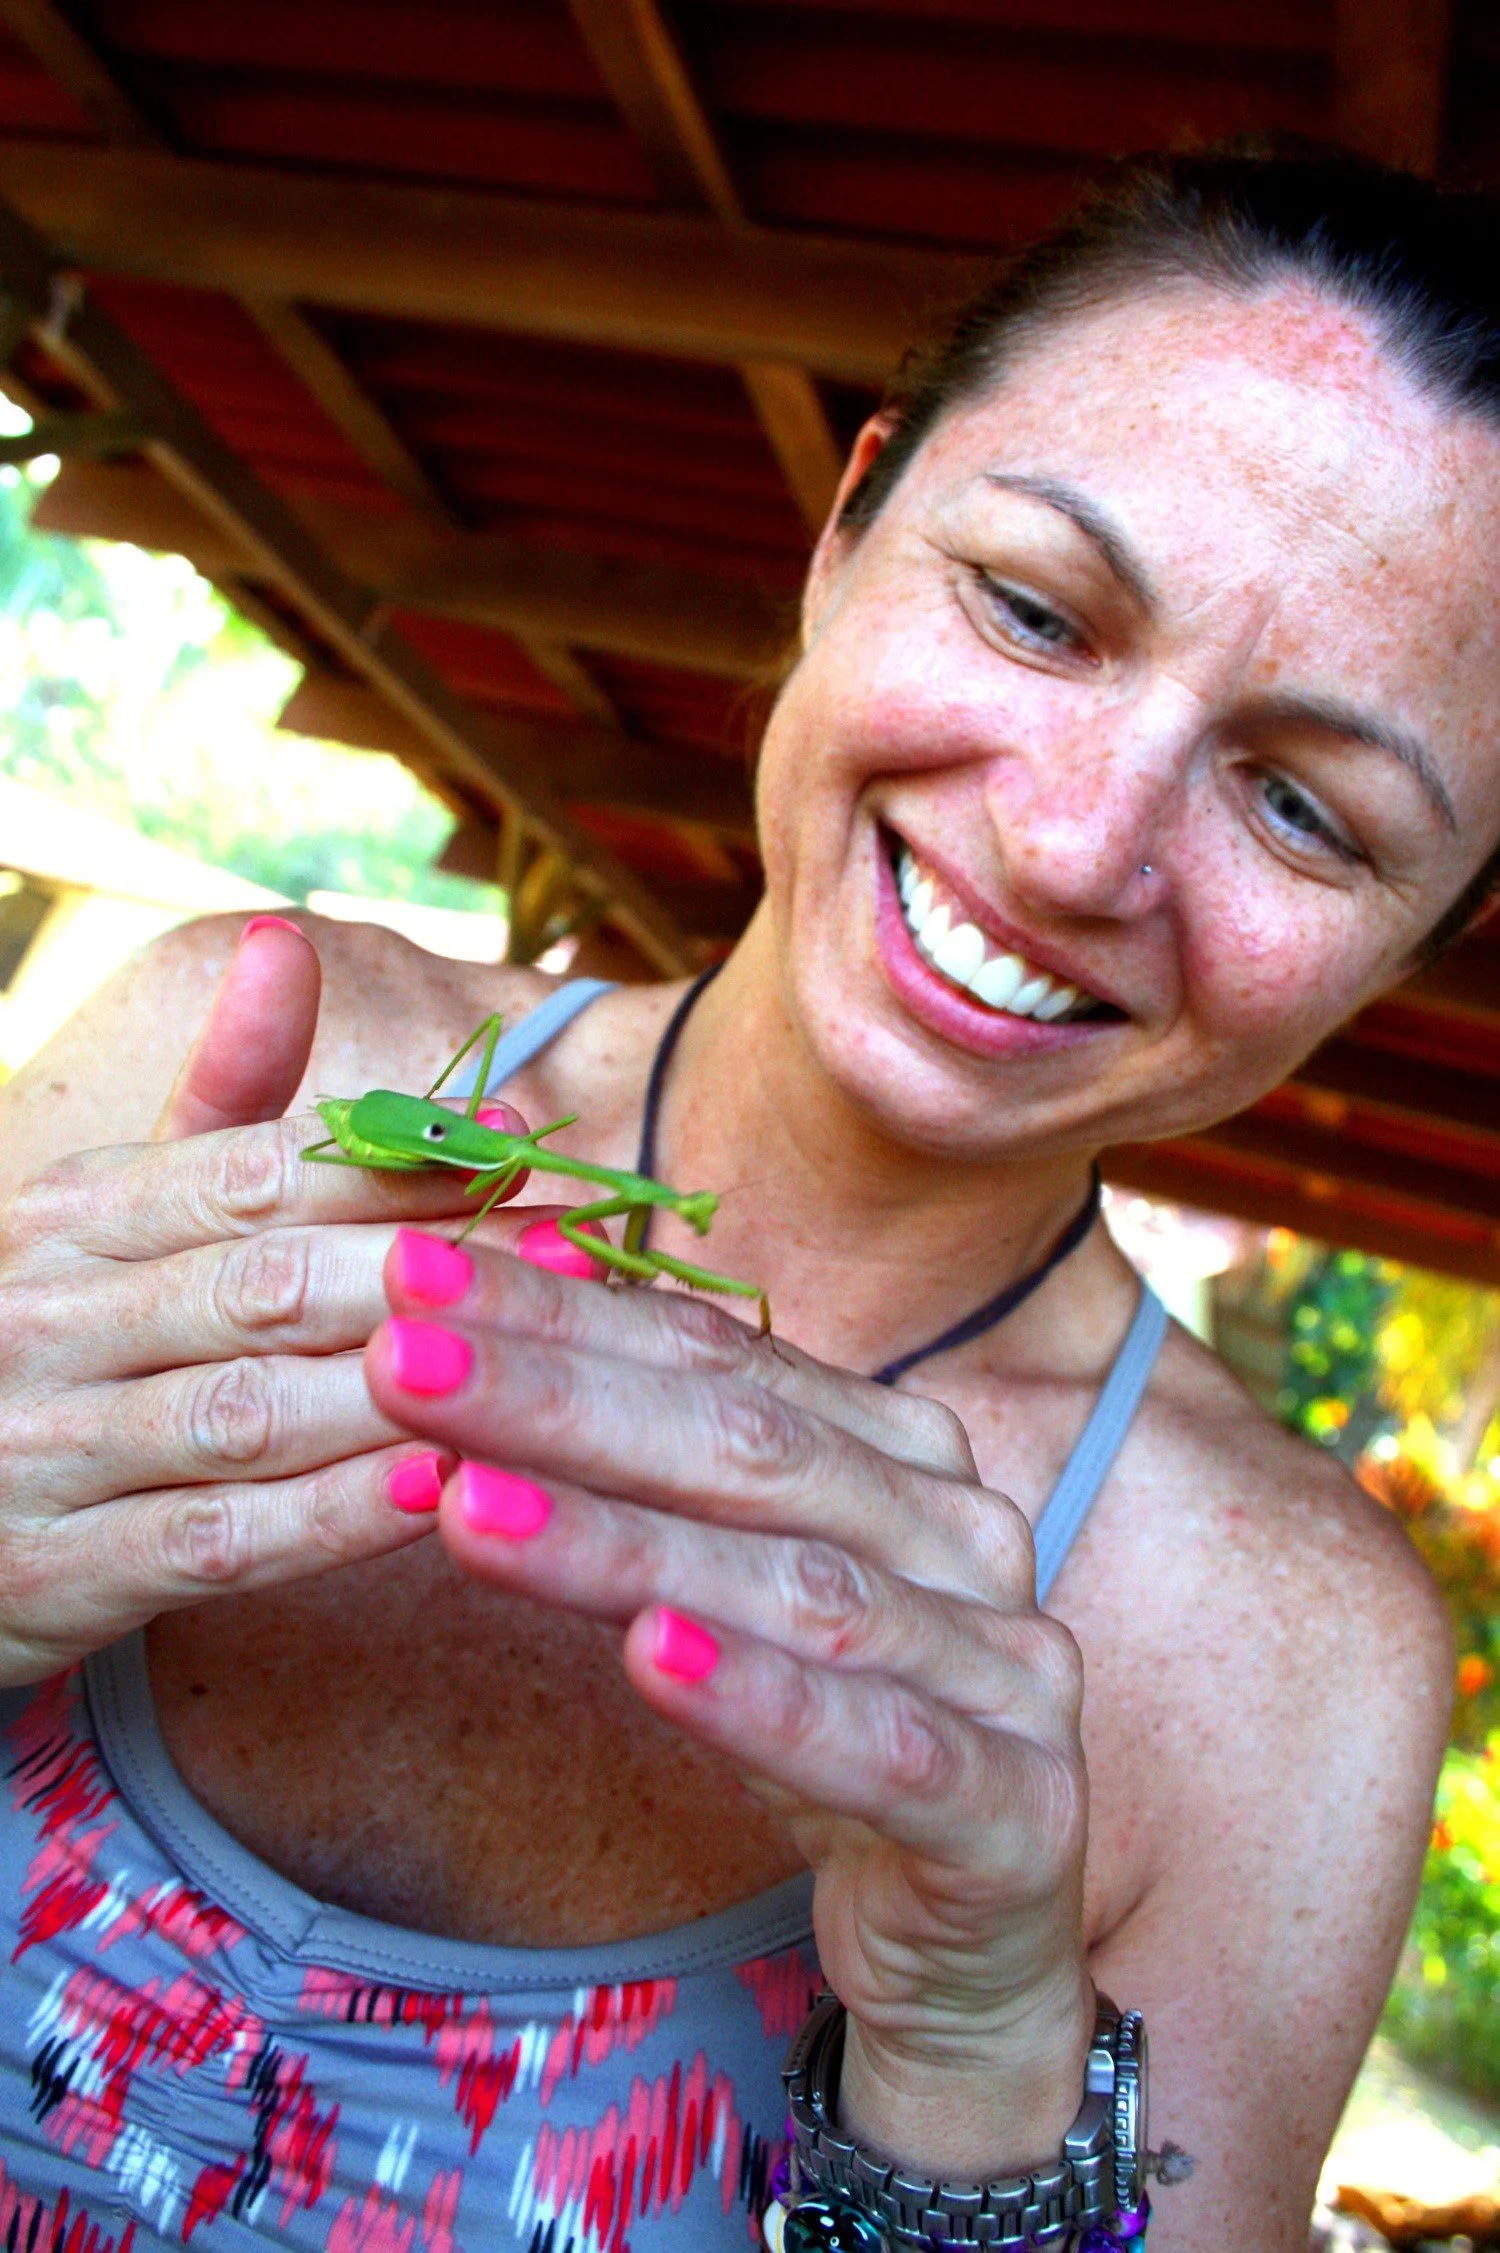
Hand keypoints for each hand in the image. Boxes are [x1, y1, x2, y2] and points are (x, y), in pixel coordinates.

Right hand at [0, 920, 526, 1684]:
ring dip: (404, 1387)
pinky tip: (439, 1488)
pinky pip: (220, 1540)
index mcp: (71, 1215)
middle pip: (267, 1285)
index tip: (518, 1139)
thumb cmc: (75, 1337)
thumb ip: (221, 1093)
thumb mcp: (122, 1209)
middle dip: (430, 1264)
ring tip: (540, 1362)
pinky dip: (331, 1515)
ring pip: (253, 1412)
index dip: (395, 1159)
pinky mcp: (65, 1574)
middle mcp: (49, 1320)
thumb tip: (289, 941)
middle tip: (573, 1249)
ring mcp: (48, 1452)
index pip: (251, 1174)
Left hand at [366, 1232, 1095, 2178]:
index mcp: (901, 1456)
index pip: (716, 1359)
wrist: (979, 1940)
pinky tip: (646, 1658)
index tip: (408, 1280)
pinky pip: (876, 1745)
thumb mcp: (729, 1598)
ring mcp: (1005, 1668)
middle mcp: (963, 1535)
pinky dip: (759, 1698)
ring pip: (795, 1587)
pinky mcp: (1014, 1808)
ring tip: (467, 1505)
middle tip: (401, 1357)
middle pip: (748, 1450)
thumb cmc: (830, 1737)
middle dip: (560, 1399)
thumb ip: (647, 1478)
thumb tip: (502, 1330)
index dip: (562, 1318)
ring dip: (621, 1541)